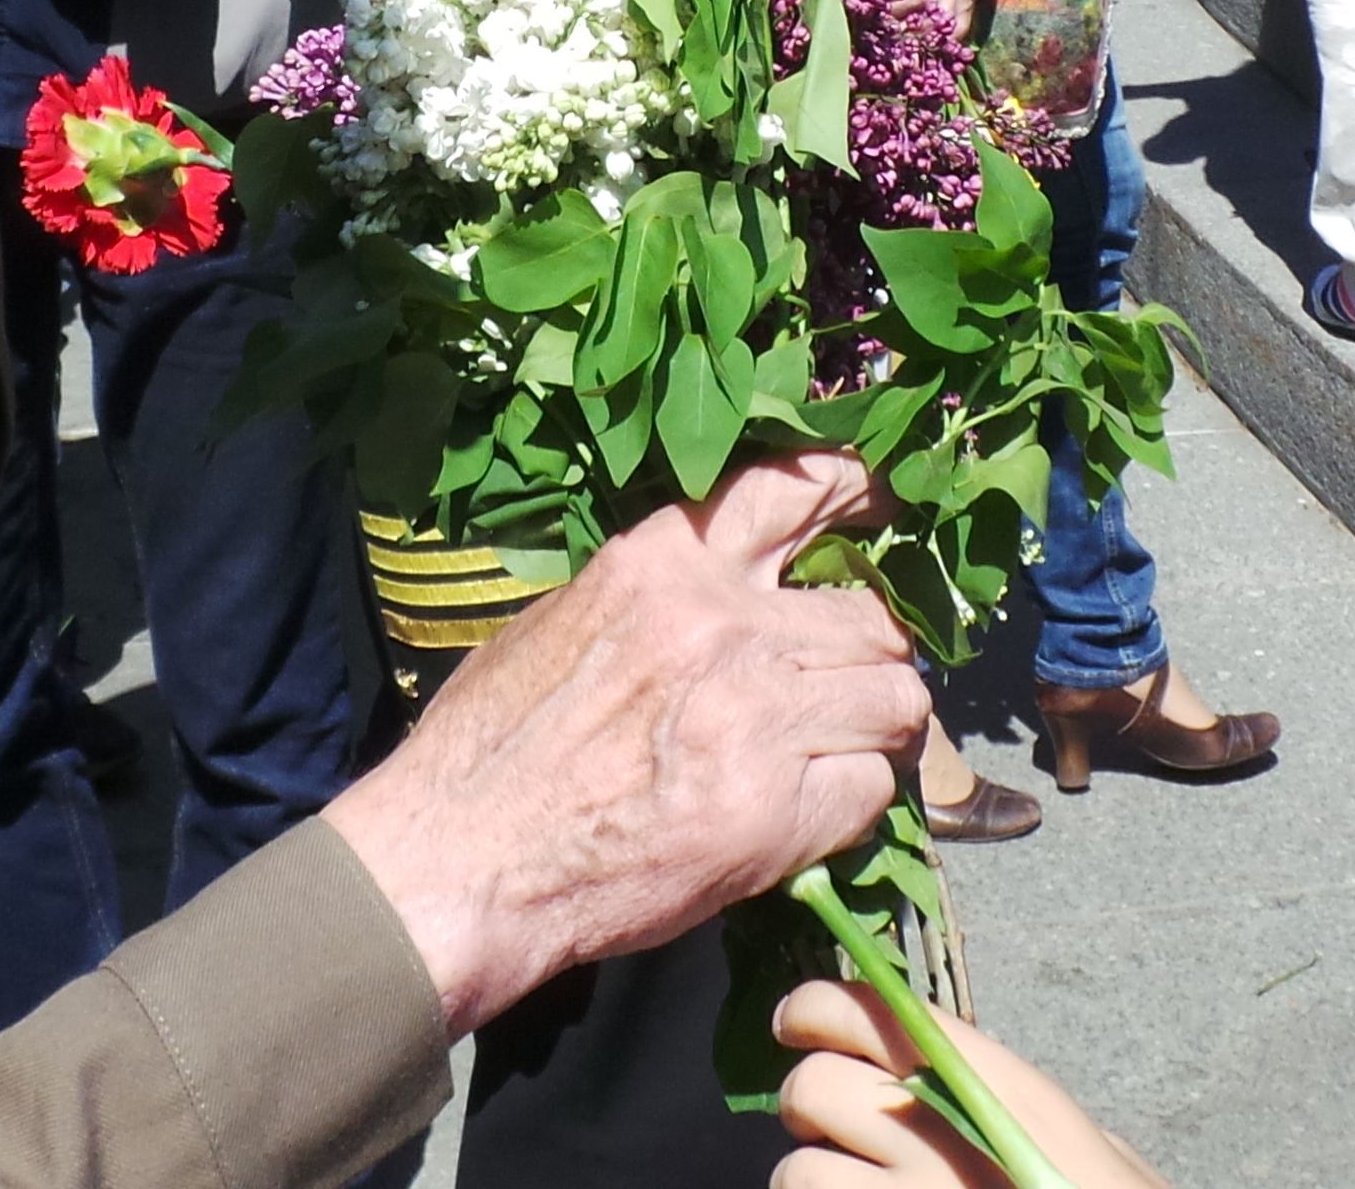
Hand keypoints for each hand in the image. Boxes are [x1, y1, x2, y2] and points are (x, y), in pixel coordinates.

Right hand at [323, 452, 922, 1033]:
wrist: (458, 863)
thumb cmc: (487, 749)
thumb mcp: (560, 621)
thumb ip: (654, 595)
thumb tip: (726, 590)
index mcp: (663, 564)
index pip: (791, 490)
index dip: (852, 492)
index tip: (878, 501)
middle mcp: (724, 625)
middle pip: (872, 619)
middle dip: (868, 655)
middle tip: (848, 689)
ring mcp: (757, 718)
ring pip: (896, 701)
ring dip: (874, 729)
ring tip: (836, 754)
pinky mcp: (774, 815)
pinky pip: (869, 790)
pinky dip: (848, 806)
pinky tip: (803, 818)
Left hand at [772, 981, 1168, 1188]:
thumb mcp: (1060, 1128)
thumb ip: (996, 1088)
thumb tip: (937, 1054)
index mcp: (988, 1084)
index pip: (864, 1012)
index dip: (814, 1010)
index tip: (799, 1022)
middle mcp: (937, 1136)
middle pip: (814, 1086)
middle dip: (809, 1103)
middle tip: (829, 1124)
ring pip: (799, 1171)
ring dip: (814, 1178)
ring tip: (851, 1187)